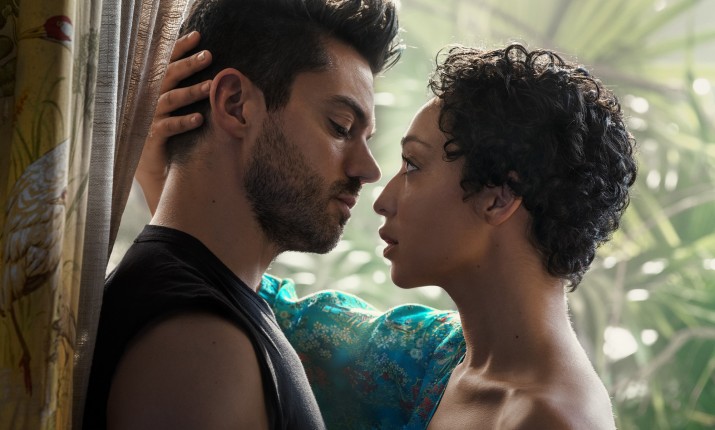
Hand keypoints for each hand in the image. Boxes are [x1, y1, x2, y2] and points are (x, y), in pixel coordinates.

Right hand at [136, 30, 212, 213]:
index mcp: (156, 90)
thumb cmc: (174, 139)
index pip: (166, 63)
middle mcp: (149, 101)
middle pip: (167, 77)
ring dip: (191, 92)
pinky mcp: (150, 139)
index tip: (197, 35)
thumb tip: (222, 80)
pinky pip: (166, 127)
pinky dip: (183, 122)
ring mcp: (148, 119)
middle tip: (209, 56)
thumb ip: (193, 95)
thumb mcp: (181, 113)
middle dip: (188, 65)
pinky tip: (199, 119)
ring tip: (210, 87)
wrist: (157, 173)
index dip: (179, 48)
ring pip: (169, 100)